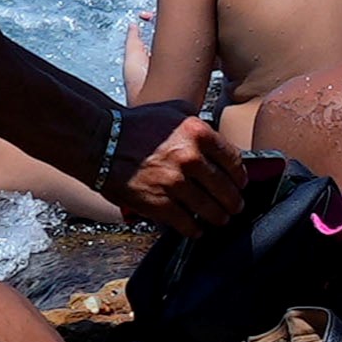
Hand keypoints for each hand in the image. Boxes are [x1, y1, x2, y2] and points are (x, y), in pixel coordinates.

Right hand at [111, 110, 239, 224]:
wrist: (101, 142)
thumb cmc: (137, 125)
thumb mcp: (175, 111)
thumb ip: (200, 126)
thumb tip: (220, 145)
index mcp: (198, 133)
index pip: (233, 161)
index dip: (239, 177)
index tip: (240, 183)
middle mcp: (190, 158)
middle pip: (226, 189)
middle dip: (234, 202)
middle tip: (235, 206)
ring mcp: (175, 183)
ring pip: (211, 210)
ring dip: (219, 218)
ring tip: (220, 219)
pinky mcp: (159, 204)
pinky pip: (187, 223)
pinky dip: (195, 229)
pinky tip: (197, 229)